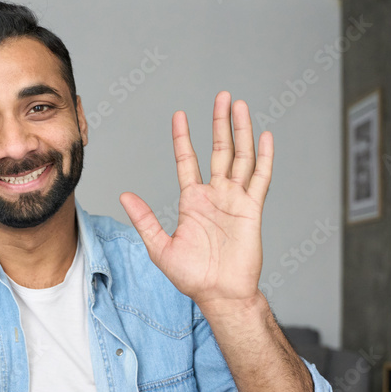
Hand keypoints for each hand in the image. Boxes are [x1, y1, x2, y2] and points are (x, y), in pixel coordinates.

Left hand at [120, 91, 271, 309]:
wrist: (220, 294)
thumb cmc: (192, 276)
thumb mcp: (160, 247)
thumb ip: (145, 219)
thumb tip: (124, 196)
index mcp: (192, 200)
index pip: (187, 160)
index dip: (183, 137)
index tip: (179, 115)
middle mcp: (215, 195)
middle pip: (219, 149)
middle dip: (220, 122)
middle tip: (222, 97)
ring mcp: (235, 200)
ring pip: (241, 157)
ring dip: (241, 131)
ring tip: (240, 106)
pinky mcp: (252, 209)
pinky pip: (260, 178)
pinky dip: (264, 157)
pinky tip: (266, 136)